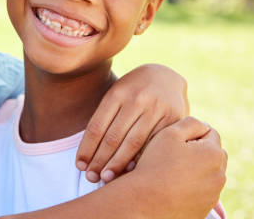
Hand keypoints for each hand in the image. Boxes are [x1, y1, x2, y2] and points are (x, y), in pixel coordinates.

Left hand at [75, 64, 188, 181]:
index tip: (80, 166)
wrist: (165, 75)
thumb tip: (90, 153)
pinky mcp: (173, 117)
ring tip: (107, 178)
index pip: (96, 126)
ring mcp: (155, 108)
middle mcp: (136, 100)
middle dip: (100, 160)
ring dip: (118, 164)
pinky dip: (141, 158)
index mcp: (116, 93)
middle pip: (113, 137)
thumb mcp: (116, 95)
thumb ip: (105, 119)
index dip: (87, 149)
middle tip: (91, 178)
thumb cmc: (133, 91)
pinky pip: (153, 143)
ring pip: (133, 143)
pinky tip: (132, 170)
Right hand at [132, 117, 227, 218]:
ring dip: (196, 169)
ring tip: (172, 171)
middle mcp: (220, 176)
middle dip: (198, 151)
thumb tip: (204, 125)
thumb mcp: (170, 133)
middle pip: (212, 154)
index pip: (210, 133)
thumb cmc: (155, 164)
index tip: (175, 142)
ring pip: (208, 173)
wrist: (145, 202)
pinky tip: (174, 186)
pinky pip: (202, 190)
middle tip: (174, 155)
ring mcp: (214, 195)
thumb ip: (191, 123)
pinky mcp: (205, 208)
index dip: (191, 134)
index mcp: (214, 154)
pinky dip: (192, 186)